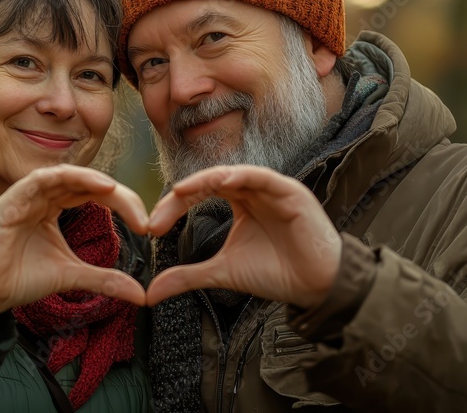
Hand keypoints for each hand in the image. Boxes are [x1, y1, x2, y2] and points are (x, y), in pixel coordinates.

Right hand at [0, 165, 148, 340]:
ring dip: (92, 179)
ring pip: (62, 175)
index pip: (93, 193)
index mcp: (52, 207)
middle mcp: (39, 197)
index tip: (145, 226)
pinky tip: (87, 187)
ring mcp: (23, 197)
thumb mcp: (71, 276)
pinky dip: (63, 179)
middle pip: (84, 182)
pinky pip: (36, 181)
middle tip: (142, 215)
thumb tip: (141, 295)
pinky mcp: (7, 203)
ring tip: (115, 192)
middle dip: (117, 194)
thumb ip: (105, 279)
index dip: (122, 203)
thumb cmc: (19, 280)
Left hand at [146, 165, 341, 308]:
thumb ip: (187, 276)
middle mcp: (254, 190)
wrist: (316, 287)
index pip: (199, 192)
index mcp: (240, 202)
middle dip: (181, 196)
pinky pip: (263, 177)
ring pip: (233, 174)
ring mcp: (272, 189)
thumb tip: (151, 292)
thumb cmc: (275, 274)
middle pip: (210, 180)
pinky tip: (223, 180)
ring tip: (180, 191)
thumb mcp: (222, 272)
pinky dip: (243, 175)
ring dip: (204, 180)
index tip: (152, 228)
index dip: (173, 206)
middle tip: (157, 218)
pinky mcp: (291, 192)